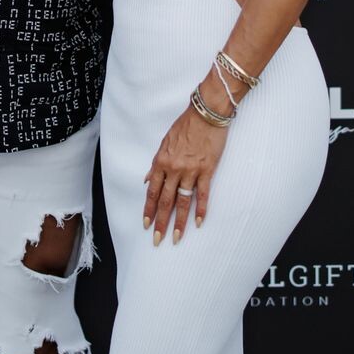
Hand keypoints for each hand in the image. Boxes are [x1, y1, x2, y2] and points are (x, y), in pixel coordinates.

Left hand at [142, 105, 228, 244]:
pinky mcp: (207, 170)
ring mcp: (191, 171)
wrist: (206, 113)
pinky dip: (201, 209)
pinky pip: (203, 194)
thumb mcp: (164, 143)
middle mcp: (174, 169)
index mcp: (161, 162)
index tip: (145, 224)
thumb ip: (156, 163)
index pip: (152, 191)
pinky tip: (198, 222)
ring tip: (176, 237)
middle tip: (157, 239)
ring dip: (179, 222)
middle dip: (160, 222)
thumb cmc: (185, 125)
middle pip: (165, 201)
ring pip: (182, 201)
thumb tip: (148, 179)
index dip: (148, 209)